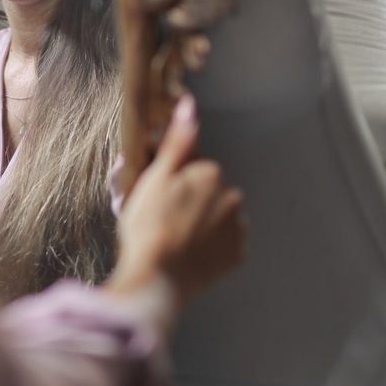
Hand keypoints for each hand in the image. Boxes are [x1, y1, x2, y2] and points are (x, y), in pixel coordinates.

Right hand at [102, 94, 245, 327]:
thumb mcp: (154, 177)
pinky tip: (188, 252)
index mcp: (211, 174)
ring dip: (203, 223)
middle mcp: (232, 197)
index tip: (158, 198)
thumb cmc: (148, 226)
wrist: (155, 280)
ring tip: (176, 238)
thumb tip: (189, 105)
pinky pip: (225, 244)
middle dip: (192, 201)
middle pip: (209, 192)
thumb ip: (176, 141)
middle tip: (164, 219)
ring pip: (218, 216)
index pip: (193, 169)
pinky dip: (210, 246)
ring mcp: (237, 229)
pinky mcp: (237, 257)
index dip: (173, 182)